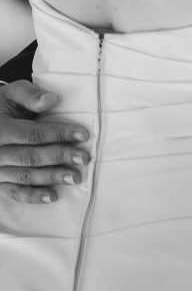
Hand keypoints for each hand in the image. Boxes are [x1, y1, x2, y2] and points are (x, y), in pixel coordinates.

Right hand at [0, 81, 89, 203]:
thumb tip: (51, 100)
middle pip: (31, 156)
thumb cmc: (2, 106)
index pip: (33, 133)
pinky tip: (51, 196)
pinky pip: (14, 192)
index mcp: (1, 128)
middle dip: (60, 157)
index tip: (82, 134)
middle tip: (83, 158)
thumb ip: (30, 95)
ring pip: (25, 176)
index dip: (59, 134)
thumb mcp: (12, 94)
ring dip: (51, 178)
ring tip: (74, 177)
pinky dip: (33, 196)